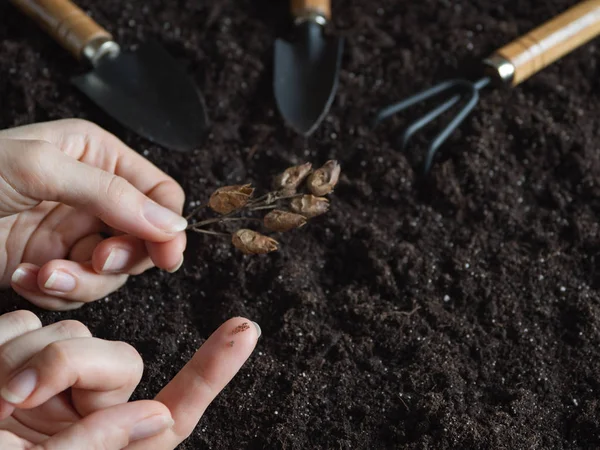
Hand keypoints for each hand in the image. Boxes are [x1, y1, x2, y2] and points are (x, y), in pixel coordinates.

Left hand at [0, 119, 187, 309]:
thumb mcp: (40, 169)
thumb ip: (112, 194)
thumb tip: (172, 224)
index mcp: (99, 157)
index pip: (160, 194)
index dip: (168, 226)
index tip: (165, 255)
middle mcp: (95, 195)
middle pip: (144, 237)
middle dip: (121, 257)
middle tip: (97, 260)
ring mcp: (74, 233)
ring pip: (114, 272)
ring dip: (81, 281)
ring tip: (43, 273)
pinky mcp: (53, 265)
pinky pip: (80, 290)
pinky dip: (56, 291)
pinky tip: (24, 277)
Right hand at [0, 310, 259, 448]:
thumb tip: (156, 417)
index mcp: (105, 445)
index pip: (172, 410)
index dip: (210, 371)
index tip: (245, 330)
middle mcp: (84, 414)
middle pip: (118, 359)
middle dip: (71, 365)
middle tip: (10, 397)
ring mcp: (50, 389)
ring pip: (69, 335)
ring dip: (26, 359)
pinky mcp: (12, 363)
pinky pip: (25, 326)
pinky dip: (3, 344)